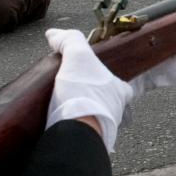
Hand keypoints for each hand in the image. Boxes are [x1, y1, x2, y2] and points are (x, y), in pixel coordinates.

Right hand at [45, 28, 134, 152]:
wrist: (75, 132)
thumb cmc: (84, 93)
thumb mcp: (78, 56)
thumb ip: (70, 41)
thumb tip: (54, 34)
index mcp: (119, 91)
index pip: (121, 83)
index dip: (108, 77)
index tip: (94, 75)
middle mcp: (115, 111)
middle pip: (105, 100)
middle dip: (91, 95)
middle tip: (71, 89)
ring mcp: (102, 129)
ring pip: (93, 117)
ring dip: (80, 112)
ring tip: (60, 105)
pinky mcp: (85, 141)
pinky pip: (80, 130)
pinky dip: (71, 125)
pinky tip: (56, 121)